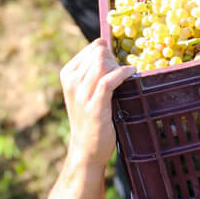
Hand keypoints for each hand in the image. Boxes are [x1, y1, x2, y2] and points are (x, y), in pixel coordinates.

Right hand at [59, 40, 134, 168]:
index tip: (117, 60)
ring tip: (127, 75)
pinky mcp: (94, 107)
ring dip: (120, 66)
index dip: (109, 51)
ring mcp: (82, 95)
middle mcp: (72, 82)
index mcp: (68, 75)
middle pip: (99, 54)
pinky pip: (109, 80)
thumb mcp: (85, 92)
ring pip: (103, 64)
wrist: (86, 149)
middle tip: (122, 71)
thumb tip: (110, 50)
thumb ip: (93, 73)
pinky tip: (131, 73)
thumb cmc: (90, 118)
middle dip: (115, 59)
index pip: (92, 49)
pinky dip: (122, 73)